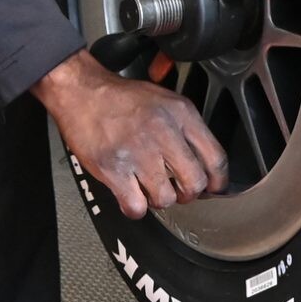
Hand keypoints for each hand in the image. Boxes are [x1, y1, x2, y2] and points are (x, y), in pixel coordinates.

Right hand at [39, 49, 228, 219]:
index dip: (218, 182)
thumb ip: (187, 128)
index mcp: (181, 114)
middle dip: (188, 194)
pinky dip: (135, 208)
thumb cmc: (121, 99)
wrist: (82, 93)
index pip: (216, 158)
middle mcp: (163, 133)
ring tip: (148, 188)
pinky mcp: (114, 169)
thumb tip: (205, 162)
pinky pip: (136, 206)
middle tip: (178, 190)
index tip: (214, 189)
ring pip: (166, 199)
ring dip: (158, 200)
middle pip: (195, 183)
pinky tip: (131, 196)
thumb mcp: (165, 99)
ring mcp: (138, 153)